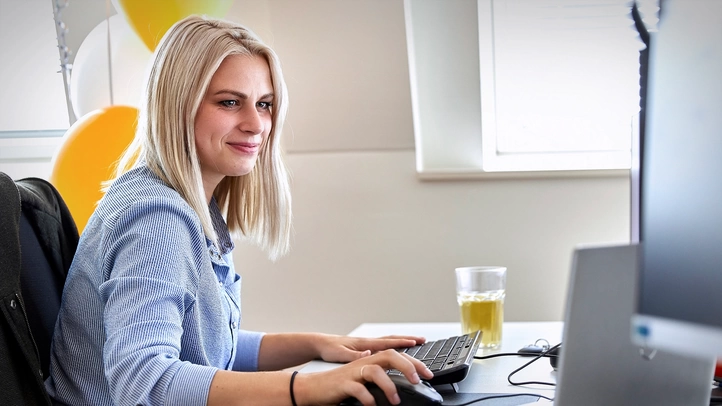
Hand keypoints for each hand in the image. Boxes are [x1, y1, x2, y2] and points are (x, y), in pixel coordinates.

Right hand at [293, 349, 433, 405]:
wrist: (313, 387)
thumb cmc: (340, 386)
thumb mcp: (364, 381)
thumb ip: (382, 381)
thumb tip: (403, 388)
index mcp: (371, 361)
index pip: (397, 355)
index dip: (414, 363)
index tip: (429, 374)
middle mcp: (364, 363)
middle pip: (389, 355)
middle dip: (407, 366)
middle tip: (418, 381)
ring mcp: (353, 372)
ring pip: (375, 371)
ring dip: (388, 385)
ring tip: (395, 401)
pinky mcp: (342, 383)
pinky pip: (357, 389)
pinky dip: (367, 398)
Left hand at [315, 334, 426, 362]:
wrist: (320, 344)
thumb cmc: (329, 349)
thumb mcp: (340, 354)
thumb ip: (354, 355)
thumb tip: (368, 354)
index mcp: (365, 343)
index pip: (388, 342)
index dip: (402, 343)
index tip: (416, 343)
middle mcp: (368, 342)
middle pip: (392, 339)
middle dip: (408, 339)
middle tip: (423, 340)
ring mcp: (367, 344)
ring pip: (389, 341)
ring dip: (402, 341)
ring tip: (415, 342)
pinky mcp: (364, 347)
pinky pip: (384, 345)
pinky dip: (393, 345)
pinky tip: (396, 350)